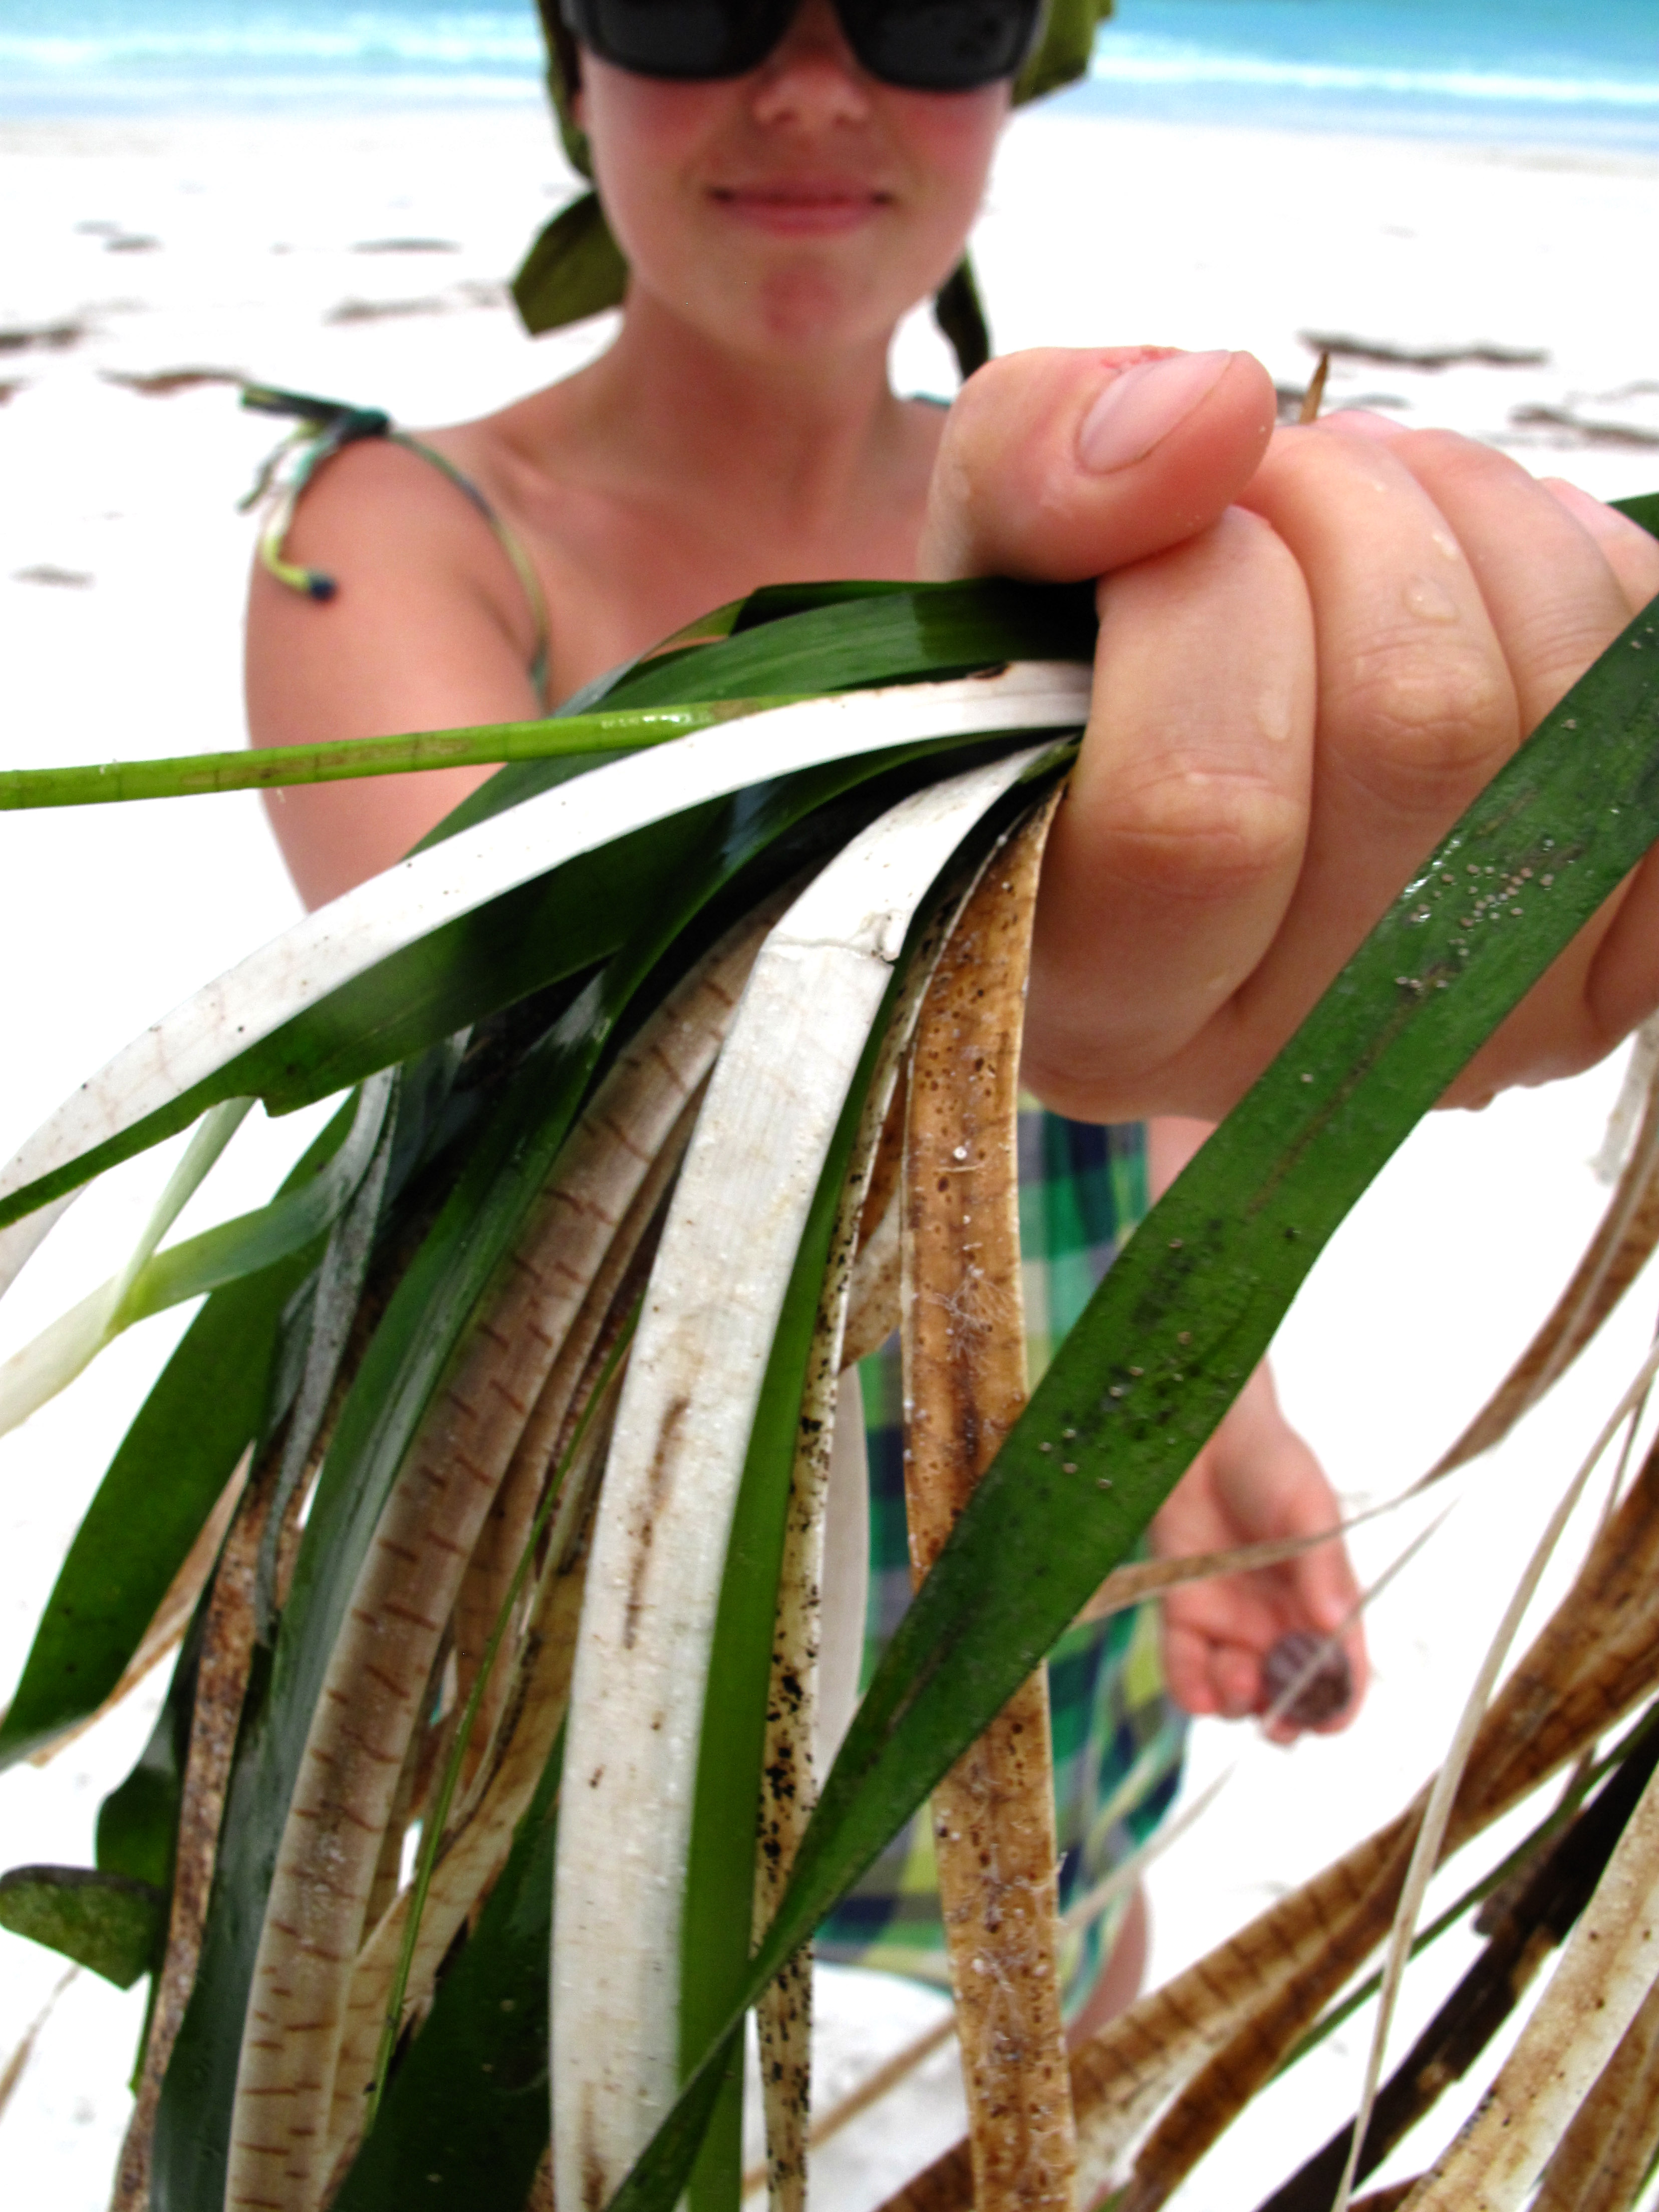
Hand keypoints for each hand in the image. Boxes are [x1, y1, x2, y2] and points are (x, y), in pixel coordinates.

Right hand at [921, 348, 1658, 1123]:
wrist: (1202, 748)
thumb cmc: (1073, 686)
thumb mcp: (985, 570)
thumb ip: (1031, 471)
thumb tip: (1215, 411)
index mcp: (1101, 1012)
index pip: (1205, 812)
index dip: (1204, 596)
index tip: (1167, 531)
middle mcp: (1296, 1064)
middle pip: (1416, 729)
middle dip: (1356, 515)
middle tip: (1282, 484)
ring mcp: (1481, 1033)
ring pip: (1566, 708)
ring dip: (1478, 516)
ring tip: (1378, 512)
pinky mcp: (1616, 967)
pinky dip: (1598, 589)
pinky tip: (1484, 594)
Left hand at [1149, 1367, 1366, 1741]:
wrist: (1202, 1428)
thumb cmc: (1269, 1460)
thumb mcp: (1306, 1506)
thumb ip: (1320, 1566)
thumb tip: (1336, 1625)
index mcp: (1323, 1602)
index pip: (1341, 1670)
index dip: (1338, 1705)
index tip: (1326, 1722)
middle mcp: (1279, 1622)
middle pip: (1288, 1696)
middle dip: (1284, 1717)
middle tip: (1274, 1722)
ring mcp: (1231, 1621)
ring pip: (1237, 1692)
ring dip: (1237, 1702)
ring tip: (1235, 1679)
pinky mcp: (1183, 1611)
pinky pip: (1186, 1667)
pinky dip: (1191, 1689)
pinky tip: (1196, 1694)